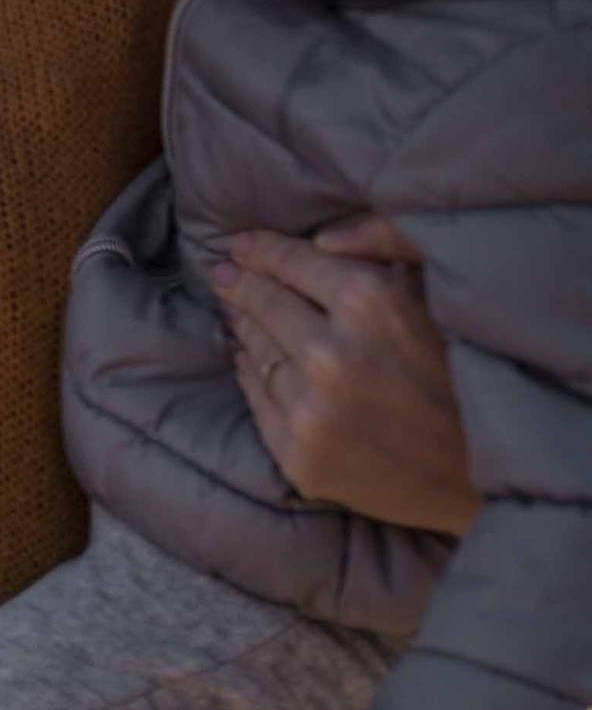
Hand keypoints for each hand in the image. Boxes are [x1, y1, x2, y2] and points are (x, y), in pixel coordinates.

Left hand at [210, 220, 479, 535]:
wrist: (486, 472)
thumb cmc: (472, 369)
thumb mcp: (444, 287)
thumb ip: (391, 243)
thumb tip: (325, 238)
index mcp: (370, 304)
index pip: (293, 263)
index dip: (262, 250)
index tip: (238, 243)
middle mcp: (330, 357)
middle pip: (265, 306)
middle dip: (241, 284)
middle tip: (223, 273)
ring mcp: (309, 411)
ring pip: (256, 353)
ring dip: (244, 327)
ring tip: (236, 310)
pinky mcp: (298, 456)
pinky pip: (257, 400)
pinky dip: (251, 372)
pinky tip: (248, 357)